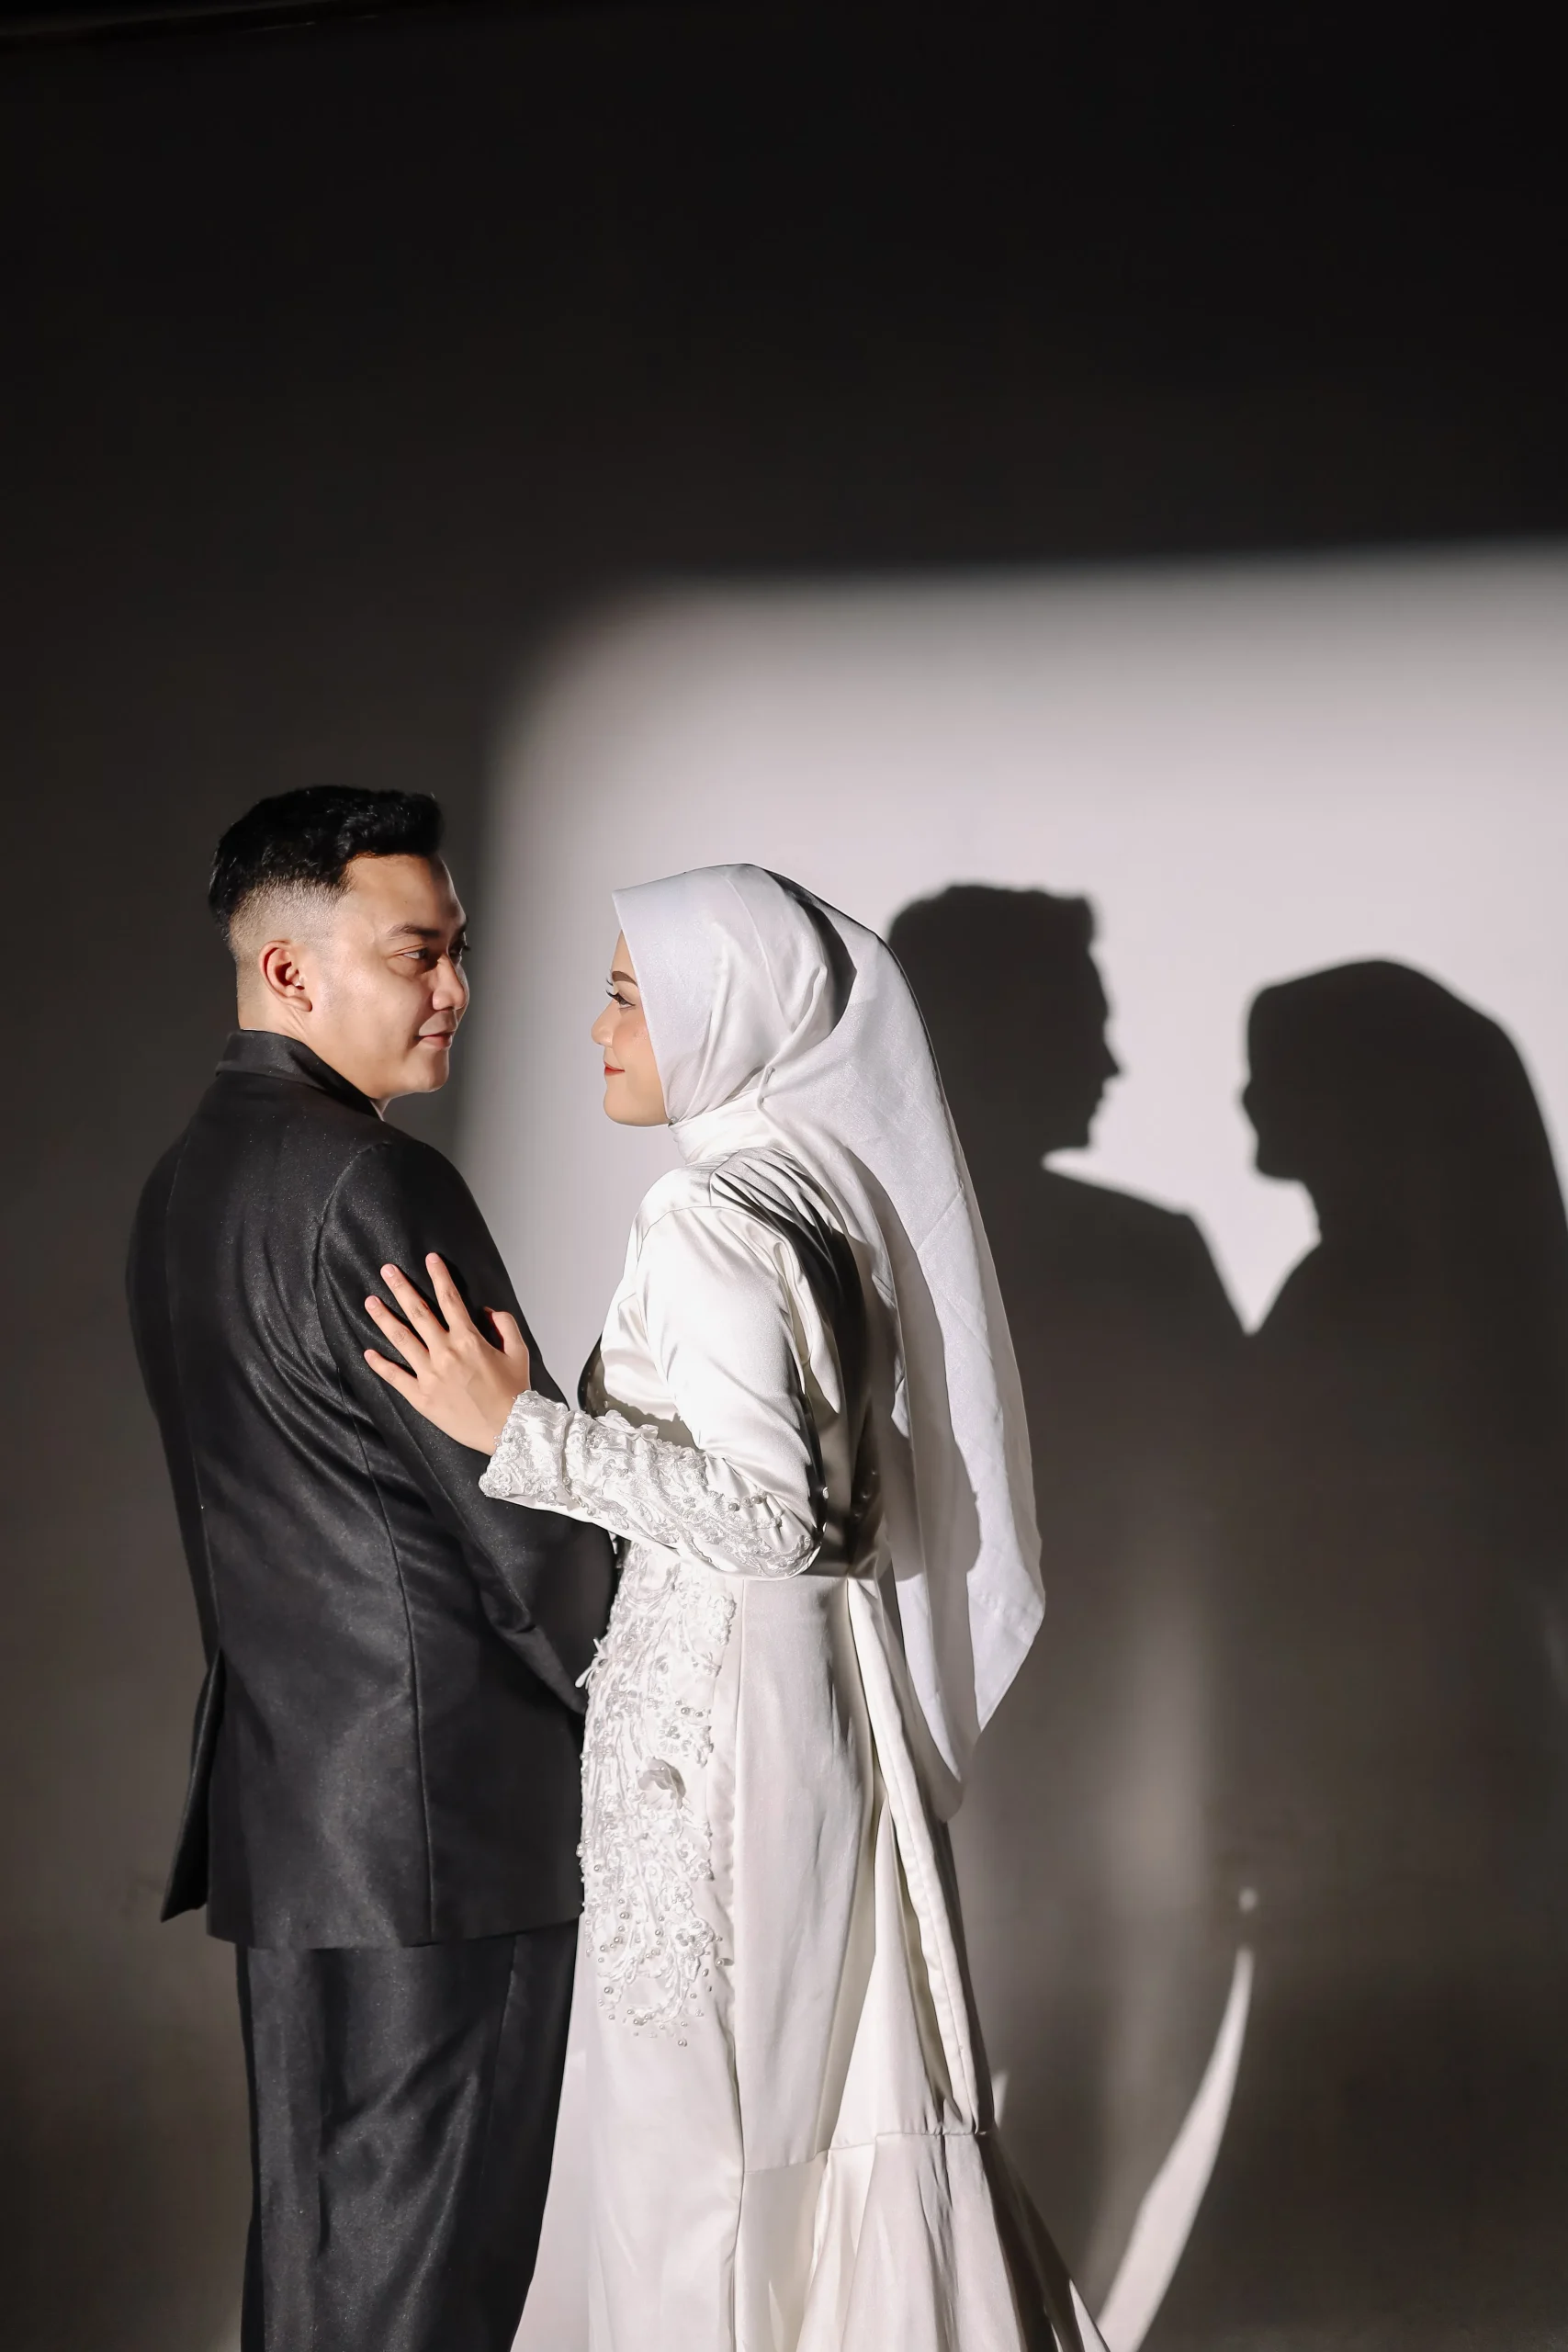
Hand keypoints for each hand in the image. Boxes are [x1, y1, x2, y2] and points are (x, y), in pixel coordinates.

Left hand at [364, 1254, 531, 1452]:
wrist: (509, 1430)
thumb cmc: (515, 1393)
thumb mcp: (519, 1353)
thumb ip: (505, 1325)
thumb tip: (486, 1310)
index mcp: (469, 1340)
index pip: (450, 1299)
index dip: (439, 1276)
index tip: (430, 1259)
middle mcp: (446, 1353)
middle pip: (418, 1313)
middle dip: (401, 1288)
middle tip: (386, 1270)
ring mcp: (430, 1375)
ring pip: (401, 1339)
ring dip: (384, 1318)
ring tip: (370, 1301)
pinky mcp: (421, 1397)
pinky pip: (395, 1377)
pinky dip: (380, 1364)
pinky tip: (367, 1351)